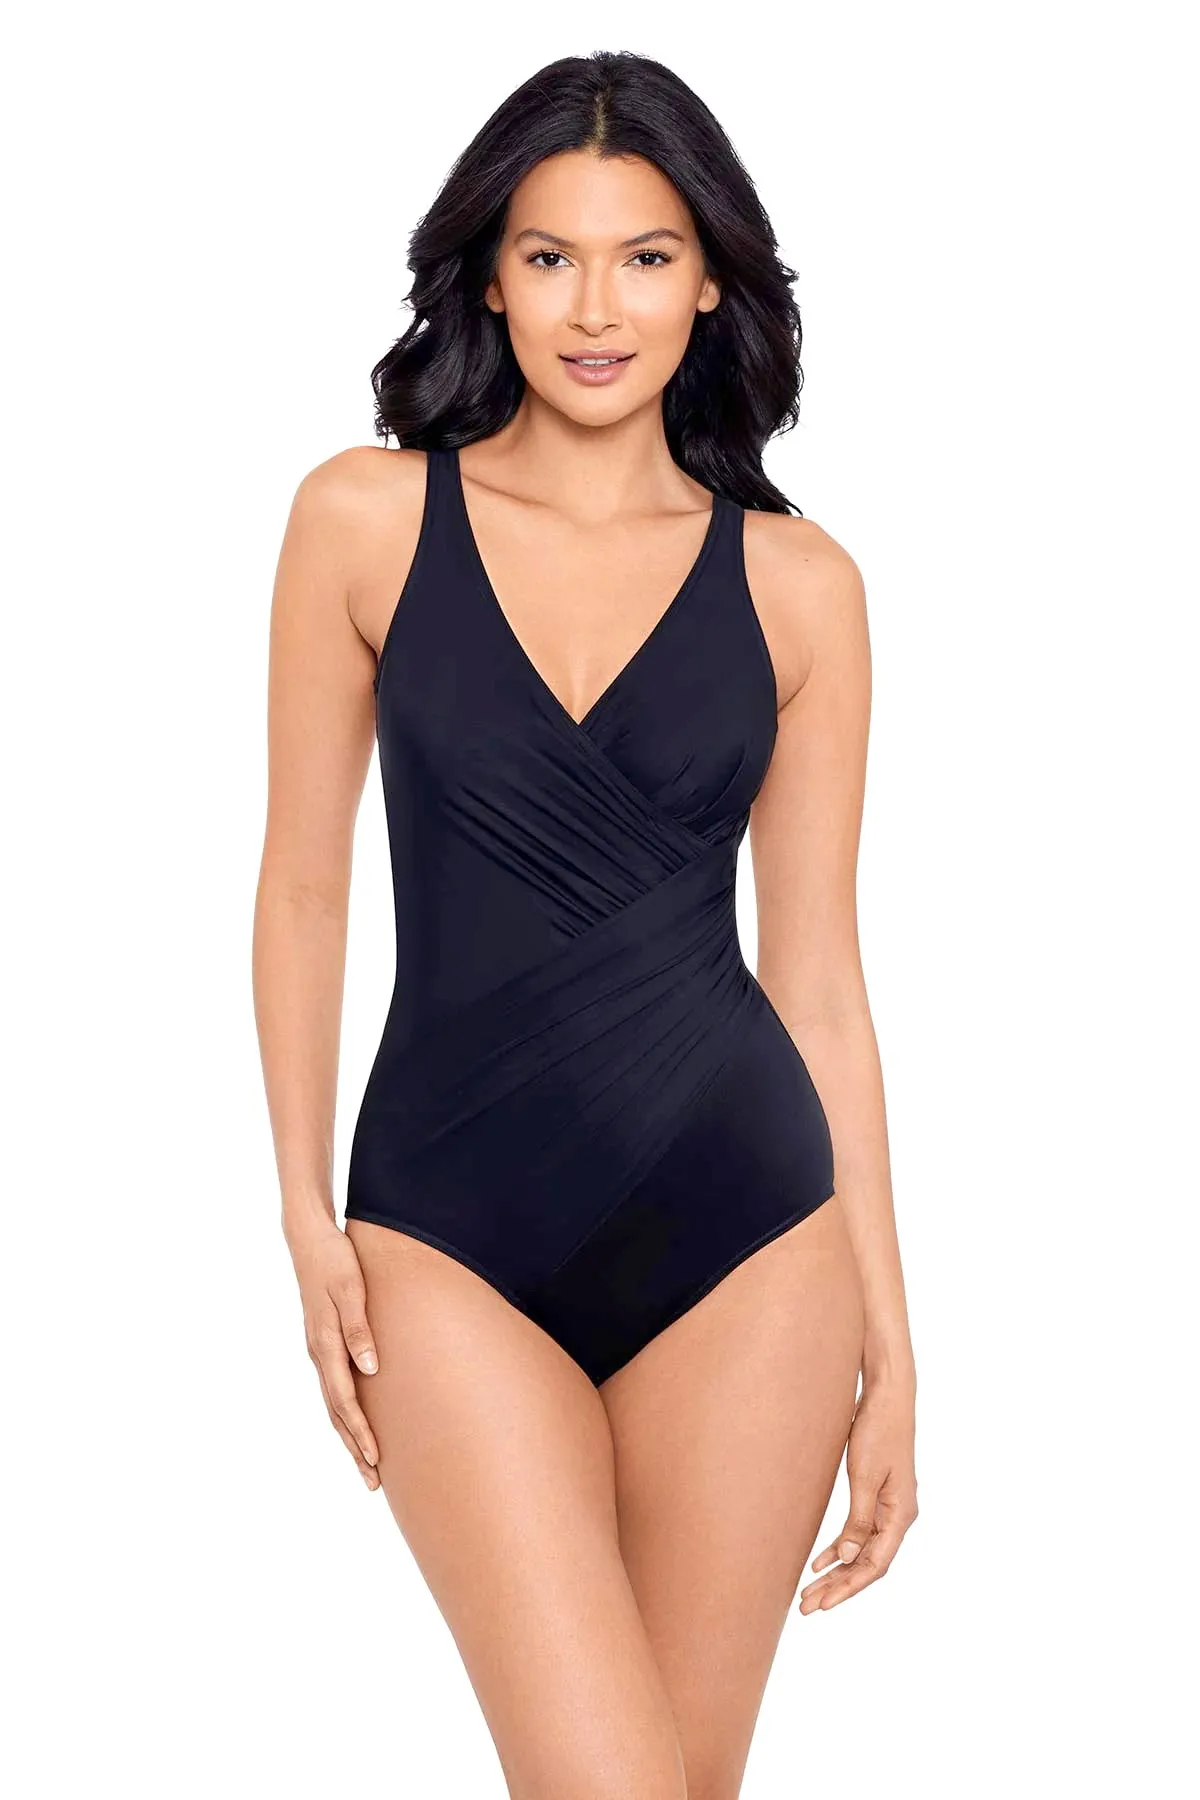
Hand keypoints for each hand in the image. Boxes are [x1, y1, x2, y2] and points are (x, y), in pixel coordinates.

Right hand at [287, 1216, 381, 1490]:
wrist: (308, 1238)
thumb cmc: (335, 1260)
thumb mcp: (350, 1289)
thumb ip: (359, 1329)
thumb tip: (369, 1370)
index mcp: (325, 1344)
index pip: (345, 1400)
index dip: (360, 1432)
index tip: (375, 1460)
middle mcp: (318, 1353)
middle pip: (337, 1411)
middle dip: (354, 1447)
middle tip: (373, 1481)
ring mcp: (318, 1349)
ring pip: (333, 1403)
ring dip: (348, 1434)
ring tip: (367, 1463)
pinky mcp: (322, 1342)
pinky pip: (333, 1387)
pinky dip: (343, 1411)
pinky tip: (353, 1421)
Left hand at [798, 1375, 916, 1611]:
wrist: (888, 1396)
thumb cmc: (878, 1431)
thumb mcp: (863, 1475)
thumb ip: (857, 1520)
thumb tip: (845, 1559)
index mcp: (901, 1515)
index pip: (875, 1564)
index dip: (849, 1586)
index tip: (823, 1603)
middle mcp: (898, 1517)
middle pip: (868, 1564)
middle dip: (838, 1588)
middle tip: (808, 1608)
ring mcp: (889, 1508)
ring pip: (862, 1552)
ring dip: (837, 1572)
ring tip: (809, 1593)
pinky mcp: (876, 1498)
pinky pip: (859, 1533)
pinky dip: (839, 1549)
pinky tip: (819, 1562)